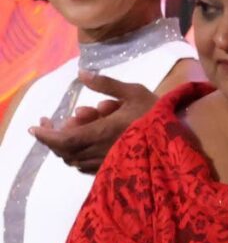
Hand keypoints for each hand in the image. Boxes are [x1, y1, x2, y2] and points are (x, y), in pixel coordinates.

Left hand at [29, 71, 156, 174]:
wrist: (178, 137)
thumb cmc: (156, 112)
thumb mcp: (132, 91)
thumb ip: (105, 84)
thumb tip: (82, 74)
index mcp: (102, 132)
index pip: (65, 140)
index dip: (46, 136)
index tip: (35, 127)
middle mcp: (101, 151)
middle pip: (66, 151)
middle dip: (54, 137)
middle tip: (49, 122)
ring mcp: (108, 162)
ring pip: (75, 159)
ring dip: (67, 145)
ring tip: (73, 127)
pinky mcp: (114, 168)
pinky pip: (87, 166)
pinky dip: (79, 155)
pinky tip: (85, 141)